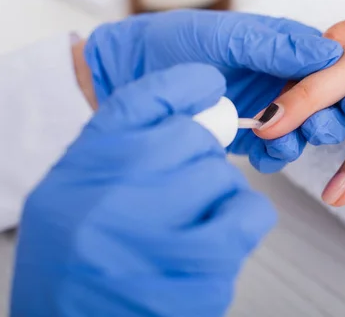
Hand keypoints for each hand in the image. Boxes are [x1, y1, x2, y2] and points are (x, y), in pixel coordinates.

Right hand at [12, 64, 275, 316]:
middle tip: (189, 187)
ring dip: (227, 199)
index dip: (185, 84)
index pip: (142, 100)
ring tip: (199, 223)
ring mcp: (152, 248)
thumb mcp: (80, 190)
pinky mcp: (192, 292)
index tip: (209, 83)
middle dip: (205, 159)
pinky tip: (200, 258)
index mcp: (83, 174)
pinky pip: (241, 236)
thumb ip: (128, 149)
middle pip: (196, 141)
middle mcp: (111, 203)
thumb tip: (199, 111)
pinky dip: (235, 238)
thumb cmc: (73, 259)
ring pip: (230, 187)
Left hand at [76, 11, 344, 172]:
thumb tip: (327, 52)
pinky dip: (276, 154)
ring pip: (305, 130)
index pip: (331, 64)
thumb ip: (273, 46)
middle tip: (324, 123)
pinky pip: (274, 151)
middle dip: (332, 115)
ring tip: (291, 138)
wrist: (123, 74)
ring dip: (306, 137)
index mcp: (283, 47)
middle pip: (326, 101)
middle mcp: (280, 79)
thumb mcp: (223, 36)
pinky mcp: (247, 137)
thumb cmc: (171, 42)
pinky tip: (267, 150)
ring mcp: (266, 109)